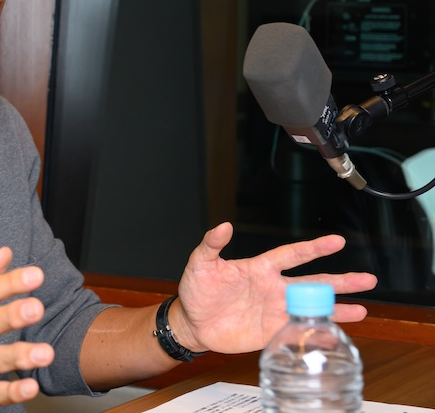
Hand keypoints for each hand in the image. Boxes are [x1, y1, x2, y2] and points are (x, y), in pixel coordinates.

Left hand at [171, 222, 377, 354]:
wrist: (192, 322)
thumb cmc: (197, 290)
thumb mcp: (200, 264)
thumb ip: (212, 245)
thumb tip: (222, 226)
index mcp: (260, 268)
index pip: (293, 255)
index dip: (314, 248)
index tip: (337, 241)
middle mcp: (274, 287)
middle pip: (314, 282)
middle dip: (341, 280)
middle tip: (368, 279)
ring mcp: (276, 309)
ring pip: (313, 307)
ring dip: (338, 307)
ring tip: (363, 307)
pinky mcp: (272, 331)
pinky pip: (300, 331)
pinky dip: (318, 332)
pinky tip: (336, 334)